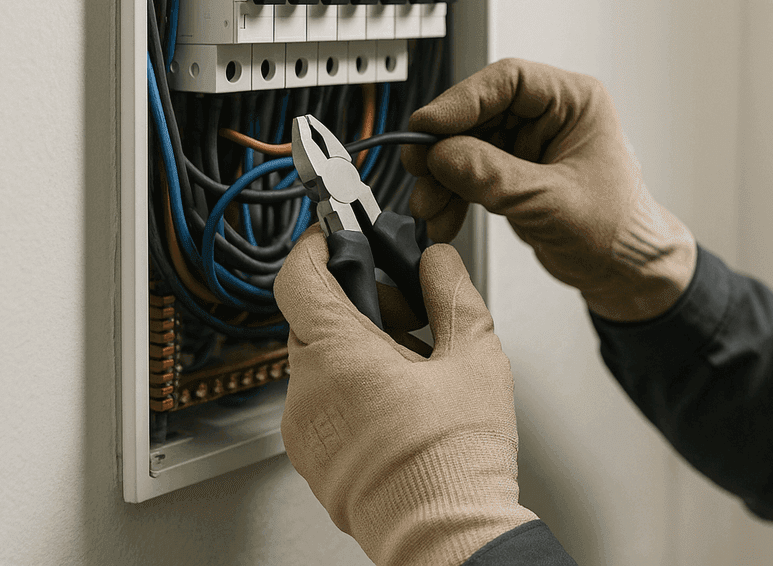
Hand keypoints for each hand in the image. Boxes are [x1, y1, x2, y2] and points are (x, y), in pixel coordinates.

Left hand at [274, 226, 537, 565]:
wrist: (447, 535)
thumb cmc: (456, 457)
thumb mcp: (474, 354)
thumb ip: (452, 291)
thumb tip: (438, 261)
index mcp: (338, 354)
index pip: (298, 277)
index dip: (316, 247)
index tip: (336, 237)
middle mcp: (306, 391)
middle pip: (315, 319)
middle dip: (361, 305)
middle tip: (411, 315)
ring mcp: (303, 430)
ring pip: (320, 364)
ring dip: (358, 351)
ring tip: (415, 371)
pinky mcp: (312, 460)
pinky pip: (321, 405)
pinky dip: (351, 391)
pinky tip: (400, 407)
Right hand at [401, 58, 696, 320]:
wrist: (626, 272)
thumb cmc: (619, 231)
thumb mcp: (550, 202)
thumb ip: (493, 177)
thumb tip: (442, 155)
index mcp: (575, 101)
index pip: (508, 81)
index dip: (461, 101)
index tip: (427, 126)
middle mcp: (550, 115)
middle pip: (480, 113)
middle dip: (445, 147)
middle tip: (419, 169)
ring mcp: (530, 144)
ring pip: (469, 144)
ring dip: (443, 176)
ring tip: (429, 206)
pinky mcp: (516, 172)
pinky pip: (472, 172)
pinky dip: (453, 194)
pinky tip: (443, 217)